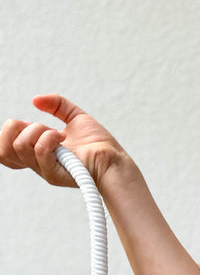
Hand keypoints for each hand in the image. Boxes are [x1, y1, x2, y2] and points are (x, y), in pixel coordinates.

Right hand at [0, 94, 126, 188]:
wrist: (114, 160)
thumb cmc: (98, 144)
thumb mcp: (74, 116)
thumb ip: (55, 104)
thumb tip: (35, 100)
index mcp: (36, 151)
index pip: (3, 150)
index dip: (7, 133)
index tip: (28, 125)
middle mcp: (36, 162)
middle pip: (3, 149)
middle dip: (15, 128)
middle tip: (39, 127)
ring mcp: (44, 169)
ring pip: (20, 146)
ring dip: (38, 131)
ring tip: (58, 134)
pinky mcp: (55, 175)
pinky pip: (40, 152)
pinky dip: (49, 138)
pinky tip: (63, 138)